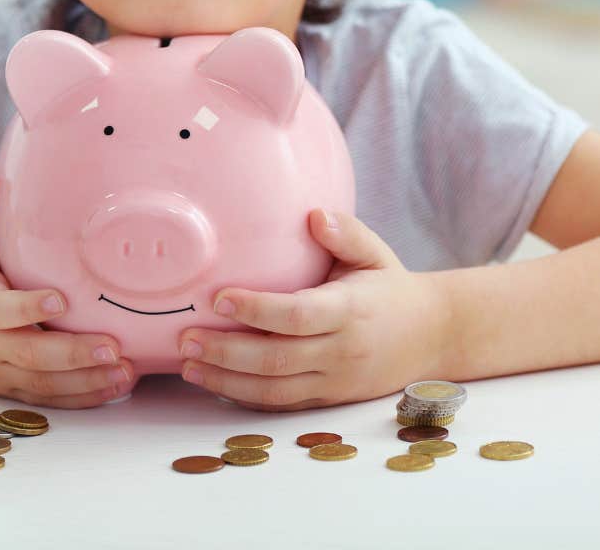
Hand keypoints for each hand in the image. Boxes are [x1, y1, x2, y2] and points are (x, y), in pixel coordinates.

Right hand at [0, 174, 135, 408]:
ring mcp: (1, 372)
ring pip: (44, 385)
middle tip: (113, 345)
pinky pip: (51, 400)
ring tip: (126, 369)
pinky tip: (118, 386)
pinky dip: (85, 397)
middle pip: (29, 356)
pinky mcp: (15, 390)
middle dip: (72, 354)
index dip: (26, 308)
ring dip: (87, 381)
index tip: (60, 299)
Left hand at [177, 208, 447, 411]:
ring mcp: (334, 380)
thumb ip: (346, 233)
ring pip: (274, 389)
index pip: (298, 314)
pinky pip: (282, 404)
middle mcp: (341, 350)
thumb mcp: (376, 253)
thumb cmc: (392, 287)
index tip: (218, 298)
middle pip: (276, 358)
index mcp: (350, 310)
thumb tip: (313, 215)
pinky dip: (245, 397)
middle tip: (185, 335)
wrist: (433, 337)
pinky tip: (213, 384)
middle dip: (225, 351)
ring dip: (226, 380)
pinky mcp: (328, 398)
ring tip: (187, 365)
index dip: (257, 309)